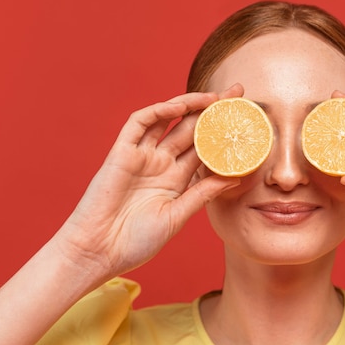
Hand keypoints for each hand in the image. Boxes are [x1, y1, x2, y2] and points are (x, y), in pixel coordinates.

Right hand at [52, 86, 242, 280]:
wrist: (98, 252)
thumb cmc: (136, 242)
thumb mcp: (177, 216)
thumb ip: (203, 194)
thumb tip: (236, 177)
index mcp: (176, 179)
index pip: (205, 147)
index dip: (223, 132)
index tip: (246, 119)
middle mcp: (161, 163)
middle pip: (192, 128)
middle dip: (213, 110)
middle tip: (237, 92)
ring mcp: (142, 156)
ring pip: (169, 120)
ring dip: (190, 105)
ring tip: (215, 96)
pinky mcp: (122, 152)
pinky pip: (140, 123)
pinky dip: (158, 111)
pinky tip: (179, 106)